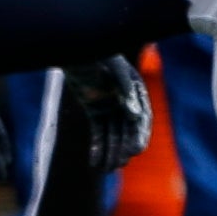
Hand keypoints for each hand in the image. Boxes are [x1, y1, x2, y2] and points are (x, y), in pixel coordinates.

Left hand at [65, 56, 151, 173]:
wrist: (75, 45)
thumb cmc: (98, 52)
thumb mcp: (113, 68)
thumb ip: (125, 89)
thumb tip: (134, 115)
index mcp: (136, 91)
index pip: (141, 120)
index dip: (137, 136)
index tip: (134, 151)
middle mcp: (126, 102)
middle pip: (126, 130)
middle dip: (122, 148)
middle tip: (118, 165)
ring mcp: (110, 106)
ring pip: (112, 134)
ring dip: (109, 152)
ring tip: (105, 169)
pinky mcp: (95, 109)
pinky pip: (98, 131)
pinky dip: (96, 146)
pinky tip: (93, 162)